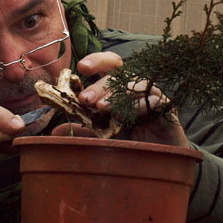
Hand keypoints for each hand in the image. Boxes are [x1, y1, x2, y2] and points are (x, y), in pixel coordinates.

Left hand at [51, 52, 188, 146]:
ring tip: (102, 107)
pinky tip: (126, 115)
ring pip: (136, 83)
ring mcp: (151, 95)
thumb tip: (55, 131)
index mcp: (118, 88)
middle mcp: (135, 87)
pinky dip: (139, 105)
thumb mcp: (103, 136)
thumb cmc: (132, 143)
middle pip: (120, 72)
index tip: (81, 67)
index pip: (108, 66)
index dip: (96, 61)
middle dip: (100, 84)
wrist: (160, 161)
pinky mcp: (166, 108)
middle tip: (85, 99)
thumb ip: (83, 130)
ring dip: (117, 94)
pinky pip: (153, 100)